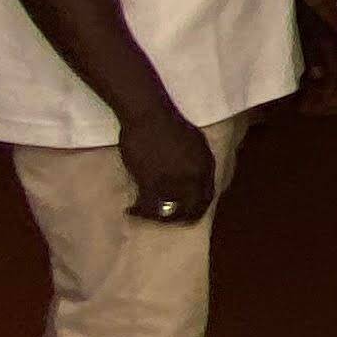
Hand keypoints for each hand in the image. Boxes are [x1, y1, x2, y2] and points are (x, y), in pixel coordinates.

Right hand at [119, 107, 215, 226]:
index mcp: (206, 166)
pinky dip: (140, 211)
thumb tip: (194, 178)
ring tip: (142, 215)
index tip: (185, 214)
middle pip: (190, 208)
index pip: (206, 197)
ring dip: (155, 217)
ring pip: (169, 210)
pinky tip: (130, 210)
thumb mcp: (195, 143)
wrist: (149, 115)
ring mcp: (174, 181)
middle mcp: (195, 177)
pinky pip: (148, 205)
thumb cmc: (169, 123)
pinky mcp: (152, 182)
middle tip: (164, 221)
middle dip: (178, 218)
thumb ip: (197, 162)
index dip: (196, 209)